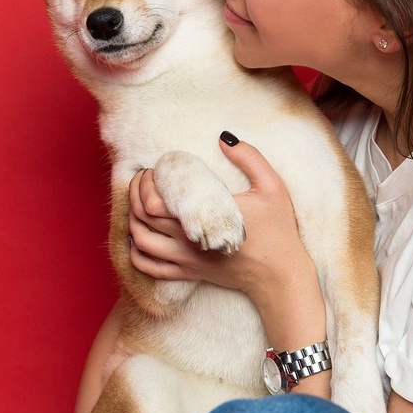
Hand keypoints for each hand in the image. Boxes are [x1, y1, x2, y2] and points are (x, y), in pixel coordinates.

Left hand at [127, 135, 316, 307]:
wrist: (280, 275)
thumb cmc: (278, 230)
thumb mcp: (272, 187)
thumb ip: (250, 158)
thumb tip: (224, 137)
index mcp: (203, 218)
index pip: (154, 201)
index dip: (145, 184)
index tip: (153, 170)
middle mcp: (187, 241)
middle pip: (142, 218)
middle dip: (135, 195)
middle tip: (143, 180)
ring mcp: (185, 260)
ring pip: (140, 243)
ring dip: (132, 222)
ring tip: (139, 205)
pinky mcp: (188, 274)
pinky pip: (150, 268)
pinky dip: (137, 253)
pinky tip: (140, 239)